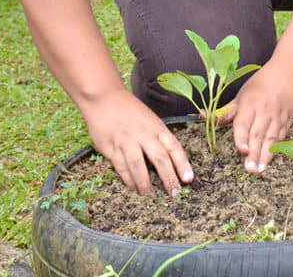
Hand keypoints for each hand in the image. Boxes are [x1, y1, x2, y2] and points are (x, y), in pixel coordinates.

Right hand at [79, 88, 193, 194]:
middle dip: (168, 178)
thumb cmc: (130, 111)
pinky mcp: (110, 147)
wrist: (104, 97)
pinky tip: (133, 186)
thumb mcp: (150, 120)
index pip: (173, 147)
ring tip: (149, 195)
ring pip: (138, 165)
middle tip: (174, 194)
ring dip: (145, 183)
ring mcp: (126, 140)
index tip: (188, 179)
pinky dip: (128, 179)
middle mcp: (143, 133)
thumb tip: (172, 162)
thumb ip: (159, 138)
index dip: (182, 164)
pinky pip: (121, 166)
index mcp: (156, 127)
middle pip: (159, 158)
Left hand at [219, 62, 292, 173]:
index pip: (244, 122)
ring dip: (265, 156)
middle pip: (258, 134)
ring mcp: (278, 116)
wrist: (292, 71)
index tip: (242, 150)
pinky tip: (271, 160)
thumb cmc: (264, 82)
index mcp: (250, 103)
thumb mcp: (243, 93)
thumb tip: (207, 118)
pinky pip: (281, 137)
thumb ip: (228, 111)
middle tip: (250, 170)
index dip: (242, 137)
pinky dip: (276, 149)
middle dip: (254, 153)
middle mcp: (264, 110)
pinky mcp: (289, 120)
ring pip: (271, 138)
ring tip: (260, 170)